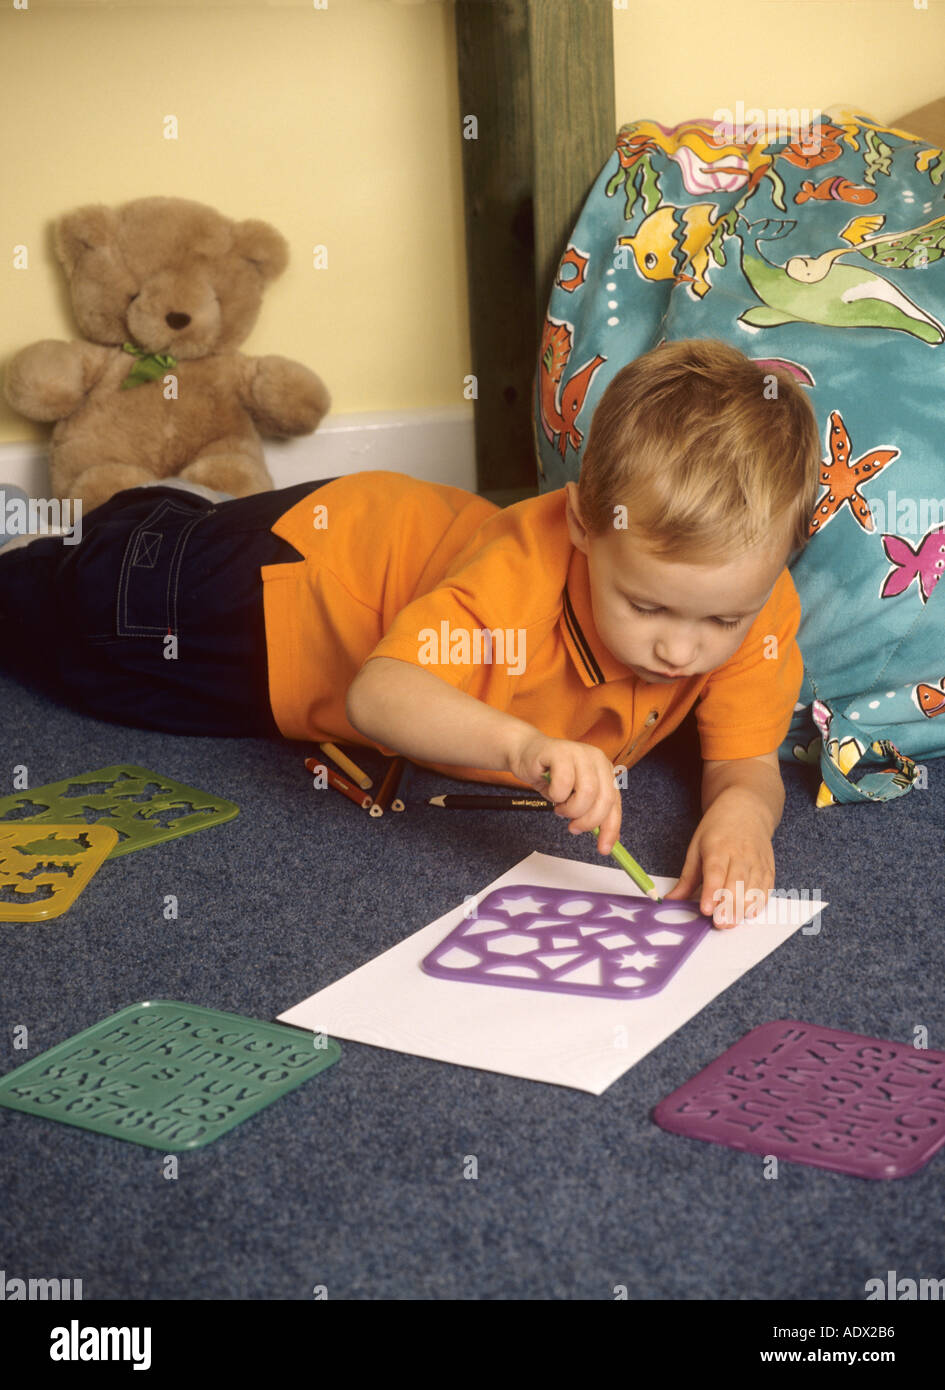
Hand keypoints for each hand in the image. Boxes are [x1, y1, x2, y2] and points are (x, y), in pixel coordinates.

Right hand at [507, 734, 621, 855]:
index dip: (610, 828)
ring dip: (570, 809)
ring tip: (559, 807)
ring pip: (586, 793)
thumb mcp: (575, 797)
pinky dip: (555, 795)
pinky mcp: (560, 752)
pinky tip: (550, 791)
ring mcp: (580, 753)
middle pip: (604, 799)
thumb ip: (592, 812)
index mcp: (605, 770)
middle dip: (588, 821)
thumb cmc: (551, 775)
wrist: (525, 754)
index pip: (615, 803)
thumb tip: (607, 839)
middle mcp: (597, 759)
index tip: (603, 848)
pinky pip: (564, 784)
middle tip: (574, 827)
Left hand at [662, 788, 774, 927]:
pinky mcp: (768, 868)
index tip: (706, 910)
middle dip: (729, 906)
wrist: (747, 810)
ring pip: (754, 889)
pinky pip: (766, 889)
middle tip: (720, 924)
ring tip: (732, 923)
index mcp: (718, 847)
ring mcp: (757, 861)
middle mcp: (740, 854)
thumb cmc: (718, 829)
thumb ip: (687, 878)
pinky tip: (748, 913)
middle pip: (737, 884)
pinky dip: (759, 903)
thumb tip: (672, 899)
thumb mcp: (696, 848)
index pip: (715, 872)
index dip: (711, 892)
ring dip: (743, 909)